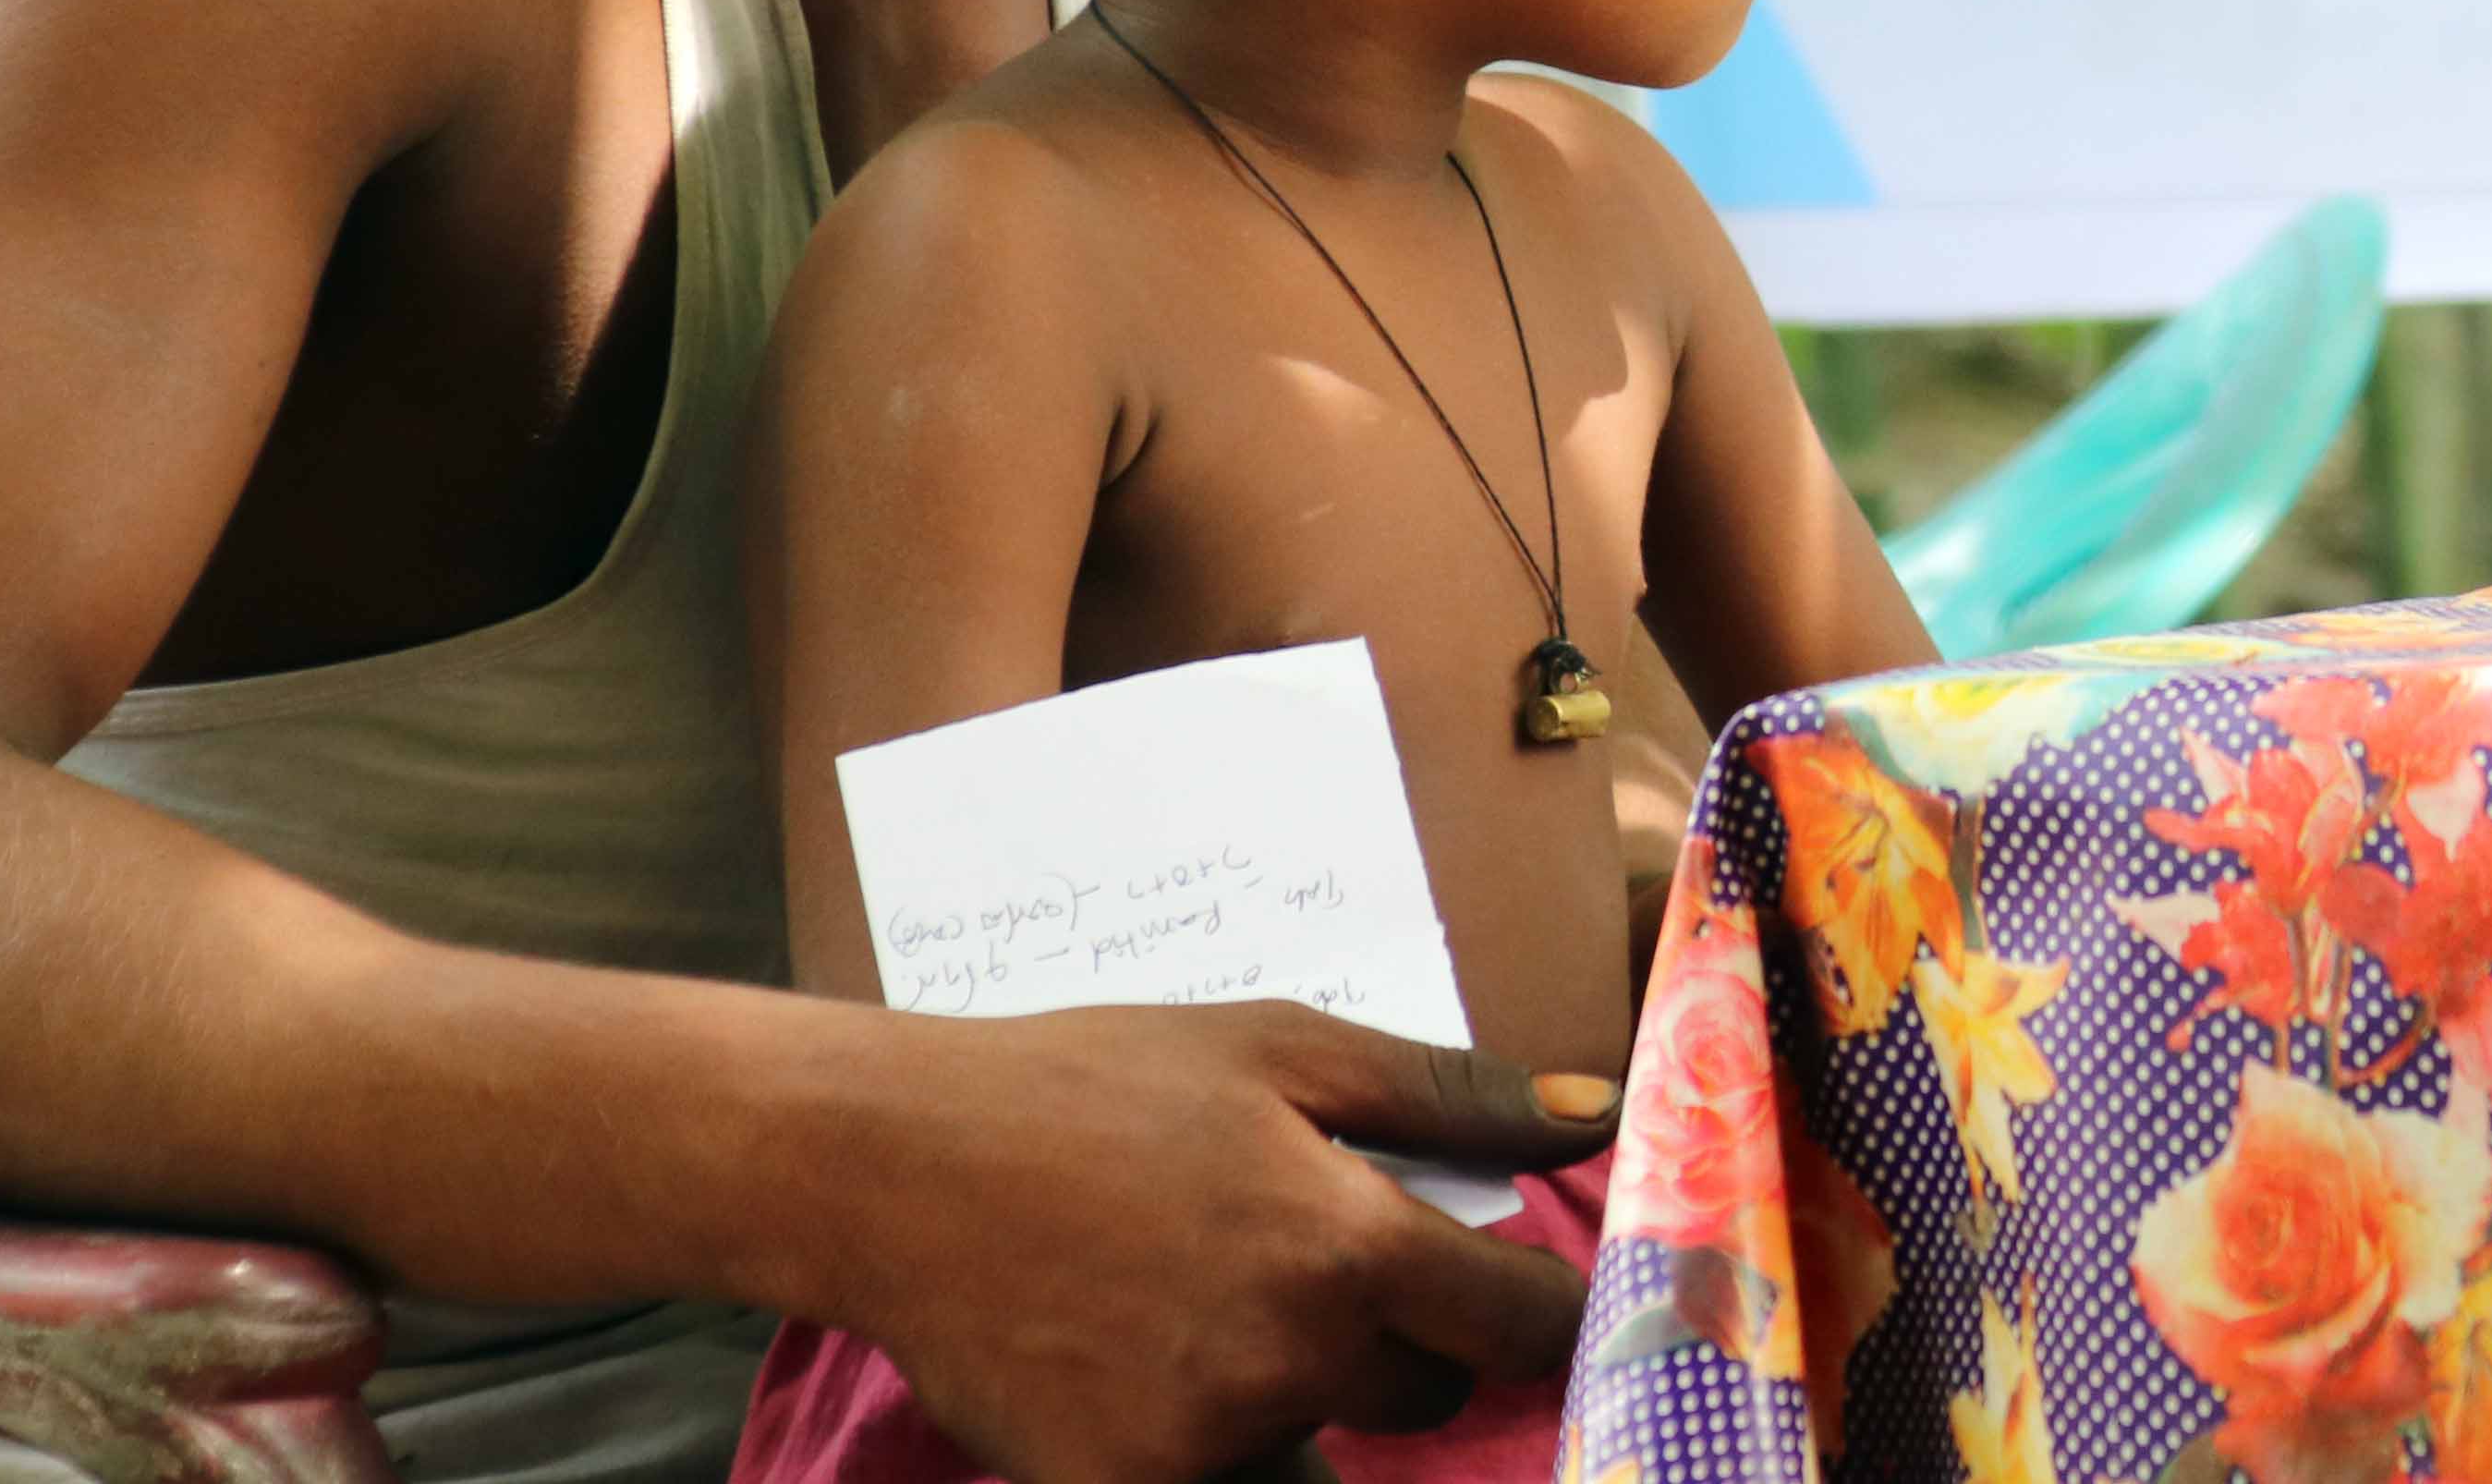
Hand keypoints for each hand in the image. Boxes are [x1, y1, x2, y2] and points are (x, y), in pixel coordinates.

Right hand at [820, 1002, 1610, 1483]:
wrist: (894, 1166)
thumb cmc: (1097, 1083)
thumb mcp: (1285, 1047)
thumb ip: (1451, 1095)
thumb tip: (1597, 1118)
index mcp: (1345, 1246)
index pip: (1522, 1325)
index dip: (1540, 1309)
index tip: (1517, 1290)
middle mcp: (1287, 1362)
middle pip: (1428, 1391)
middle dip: (1407, 1339)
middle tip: (1321, 1265)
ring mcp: (1200, 1444)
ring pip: (1329, 1452)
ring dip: (1311, 1398)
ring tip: (1222, 1305)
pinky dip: (1219, 1442)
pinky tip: (1158, 1360)